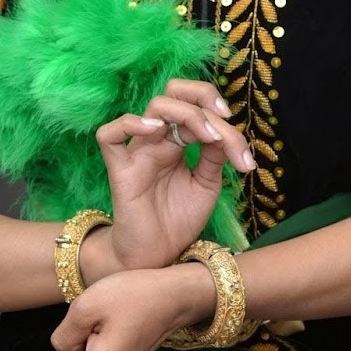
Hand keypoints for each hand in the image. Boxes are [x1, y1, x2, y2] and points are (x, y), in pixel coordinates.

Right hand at [95, 79, 253, 271]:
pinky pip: (109, 135)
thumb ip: (215, 156)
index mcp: (178, 142)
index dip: (221, 117)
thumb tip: (226, 131)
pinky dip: (130, 124)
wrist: (157, 256)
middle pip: (173, 93)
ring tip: (207, 137)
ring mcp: (138, 152)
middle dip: (203, 97)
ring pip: (154, 107)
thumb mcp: (207, 185)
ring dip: (187, 114)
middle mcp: (158, 140)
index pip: (198, 109)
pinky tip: (156, 129)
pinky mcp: (120, 170)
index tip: (241, 146)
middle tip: (224, 120)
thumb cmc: (178, 221)